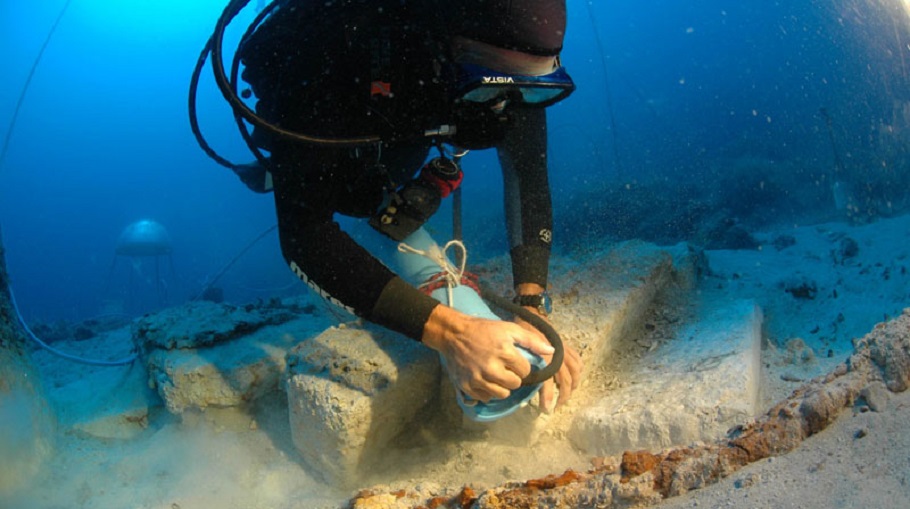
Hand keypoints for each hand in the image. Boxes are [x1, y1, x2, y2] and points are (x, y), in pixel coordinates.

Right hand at [421, 305, 555, 401]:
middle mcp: (491, 368)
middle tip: (505, 368)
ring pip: (502, 395)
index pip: (525, 371)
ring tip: (496, 375)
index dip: (521, 366)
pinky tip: (485, 380)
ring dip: (502, 387)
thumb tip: (551, 351)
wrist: (453, 333)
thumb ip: (531, 340)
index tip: (514, 360)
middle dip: (513, 377)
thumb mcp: (509, 329)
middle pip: (515, 384)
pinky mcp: (466, 386)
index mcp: (504, 352)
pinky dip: (488, 391)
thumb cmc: (484, 330)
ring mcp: (478, 378)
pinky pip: (486, 398)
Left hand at [515, 308, 583, 412]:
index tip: (546, 409)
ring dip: (572, 387)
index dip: (548, 396)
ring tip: (565, 397)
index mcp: (544, 357)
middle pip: (565, 380)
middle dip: (562, 396)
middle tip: (555, 407)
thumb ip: (524, 363)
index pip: (548, 381)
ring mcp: (564, 351)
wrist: (531, 313)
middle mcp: (557, 355)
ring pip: (575, 372)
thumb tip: (522, 383)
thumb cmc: (521, 331)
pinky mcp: (567, 347)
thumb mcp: (518, 347)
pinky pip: (578, 360)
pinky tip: (575, 380)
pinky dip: (579, 371)